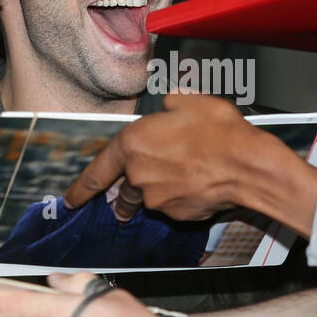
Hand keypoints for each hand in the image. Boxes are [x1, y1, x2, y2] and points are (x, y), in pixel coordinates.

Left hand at [64, 93, 316, 236]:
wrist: (246, 164)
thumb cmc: (218, 130)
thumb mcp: (187, 102)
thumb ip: (168, 107)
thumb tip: (167, 107)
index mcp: (132, 144)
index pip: (97, 172)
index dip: (81, 189)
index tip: (70, 202)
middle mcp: (139, 175)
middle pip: (127, 187)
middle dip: (131, 190)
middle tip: (144, 185)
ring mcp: (158, 198)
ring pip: (152, 196)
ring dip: (163, 187)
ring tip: (188, 173)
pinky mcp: (178, 214)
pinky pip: (174, 206)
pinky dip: (182, 197)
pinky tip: (202, 182)